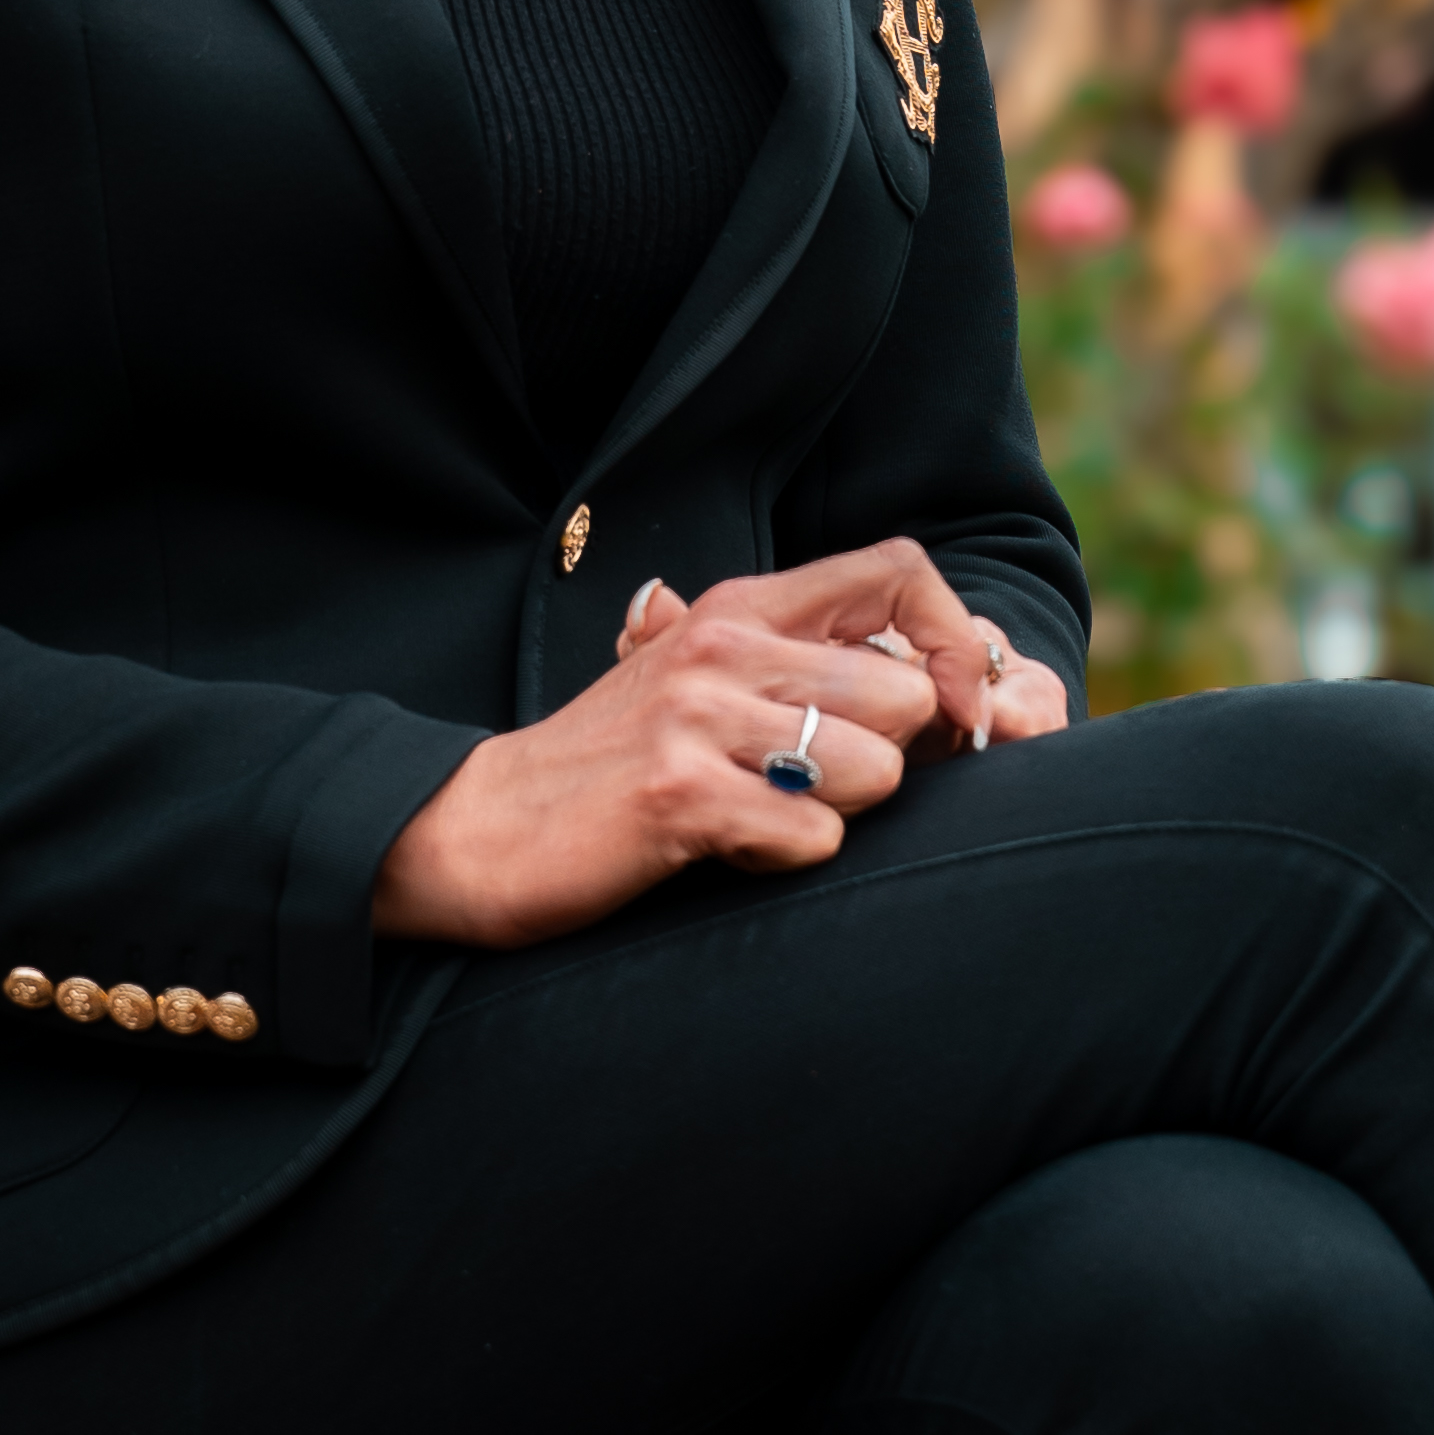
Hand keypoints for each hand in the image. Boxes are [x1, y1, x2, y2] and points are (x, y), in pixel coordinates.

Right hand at [370, 540, 1067, 948]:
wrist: (480, 827)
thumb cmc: (612, 768)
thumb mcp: (701, 685)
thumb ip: (798, 672)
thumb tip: (934, 693)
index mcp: (739, 608)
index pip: (901, 572)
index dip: (953, 643)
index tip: (948, 717)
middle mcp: (724, 644)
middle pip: (908, 694)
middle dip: (892, 763)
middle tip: (825, 795)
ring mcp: (699, 715)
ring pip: (873, 770)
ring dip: (836, 817)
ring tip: (760, 820)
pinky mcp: (679, 794)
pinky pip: (813, 839)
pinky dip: (785, 862)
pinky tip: (724, 853)